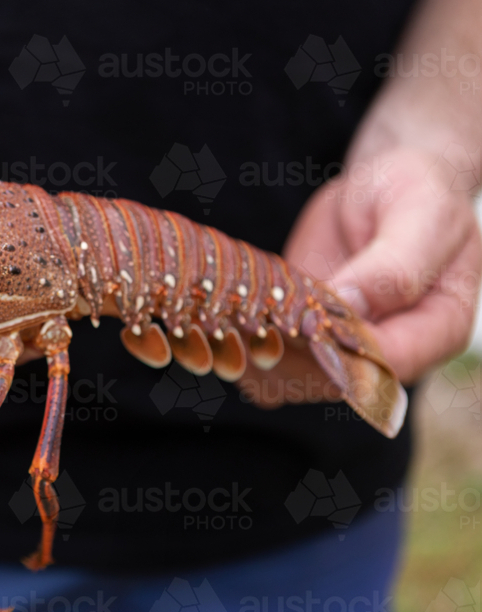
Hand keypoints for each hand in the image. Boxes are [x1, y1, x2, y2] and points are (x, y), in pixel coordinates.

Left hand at [239, 146, 480, 406]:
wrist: (384, 186)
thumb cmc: (415, 192)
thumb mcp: (421, 213)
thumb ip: (395, 264)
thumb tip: (352, 306)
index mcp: (439, 327)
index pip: (388, 361)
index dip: (341, 348)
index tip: (302, 318)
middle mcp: (391, 351)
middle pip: (333, 380)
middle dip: (288, 356)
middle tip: (248, 319)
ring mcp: (343, 349)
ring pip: (293, 378)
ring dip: (256, 353)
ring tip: (227, 319)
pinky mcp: (303, 338)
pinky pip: (270, 360)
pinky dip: (240, 346)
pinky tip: (219, 319)